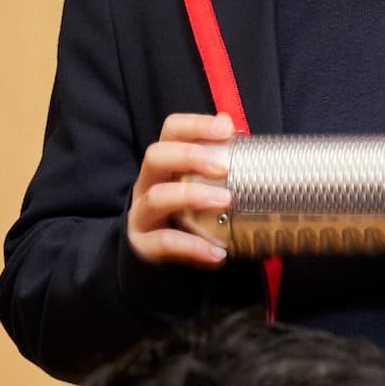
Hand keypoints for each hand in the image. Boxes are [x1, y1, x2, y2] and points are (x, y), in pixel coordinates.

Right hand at [126, 112, 235, 267]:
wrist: (159, 260)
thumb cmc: (187, 217)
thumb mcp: (200, 188)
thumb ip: (221, 166)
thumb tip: (242, 135)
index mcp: (165, 164)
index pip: (171, 131)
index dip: (196, 125)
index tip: (225, 128)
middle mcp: (148, 183)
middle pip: (156, 156)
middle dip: (189, 156)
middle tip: (223, 167)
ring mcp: (142, 214)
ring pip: (157, 197)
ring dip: (191, 196)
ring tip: (224, 202)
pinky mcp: (143, 245)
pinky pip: (164, 242)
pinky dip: (192, 246)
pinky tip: (218, 253)